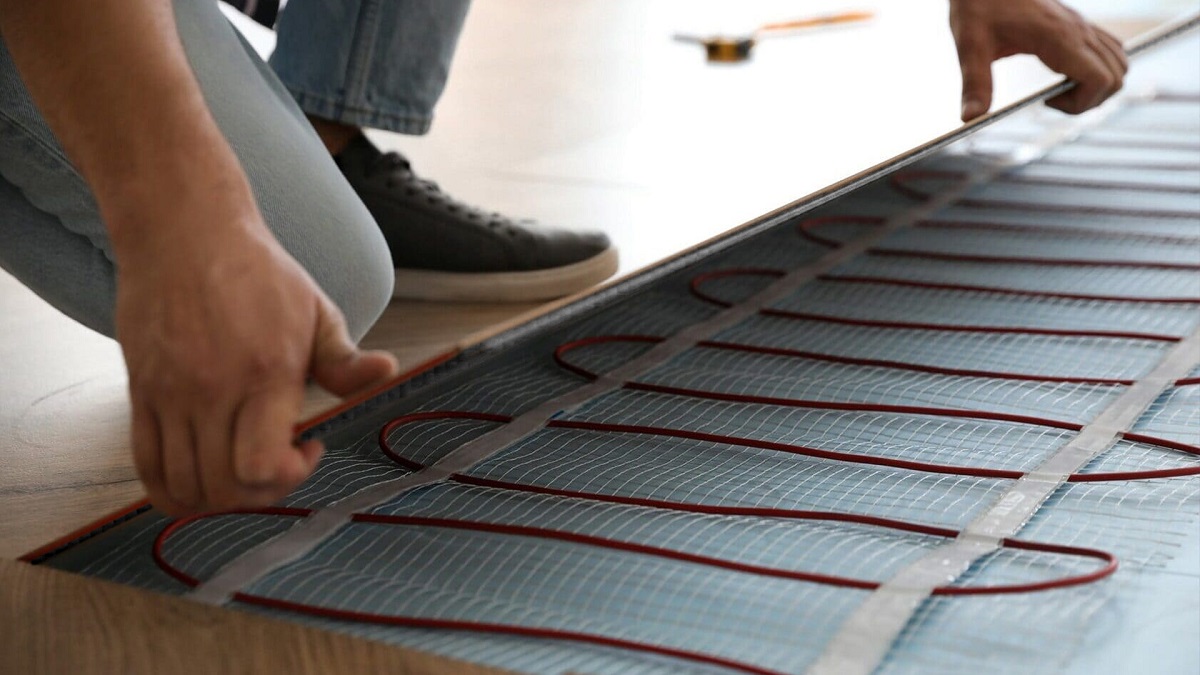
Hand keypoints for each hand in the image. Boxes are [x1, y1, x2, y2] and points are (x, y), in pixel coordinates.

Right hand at [114, 191, 397, 516]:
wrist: (184, 233)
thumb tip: (387, 372)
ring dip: (218, 499)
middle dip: (260, 493)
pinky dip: (172, 491)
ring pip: (183, 486)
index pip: (261, 465)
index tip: (308, 447)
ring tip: (242, 469)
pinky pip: (145, 467)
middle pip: (224, 487)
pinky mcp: (140, 394)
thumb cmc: (258, 274)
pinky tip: (202, 473)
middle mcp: (211, 390)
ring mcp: (169, 395)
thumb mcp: (316, 312)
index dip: (289, 477)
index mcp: (265, 373)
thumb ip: (346, 361)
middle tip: (278, 462)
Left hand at [949, 0, 1127, 119]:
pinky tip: (1063, 72)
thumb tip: (969, 118)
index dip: (1080, 104)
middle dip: (1089, 101)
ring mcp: (1082, 25)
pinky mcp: (1077, 23)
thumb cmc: (979, 5)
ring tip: (1059, 89)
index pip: (1101, 80)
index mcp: (1059, 38)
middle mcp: (1079, 30)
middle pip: (1117, 75)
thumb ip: (974, 84)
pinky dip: (1097, 68)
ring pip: (1119, 62)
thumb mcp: (971, 47)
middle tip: (1052, 100)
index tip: (1046, 102)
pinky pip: (1109, 48)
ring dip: (1097, 86)